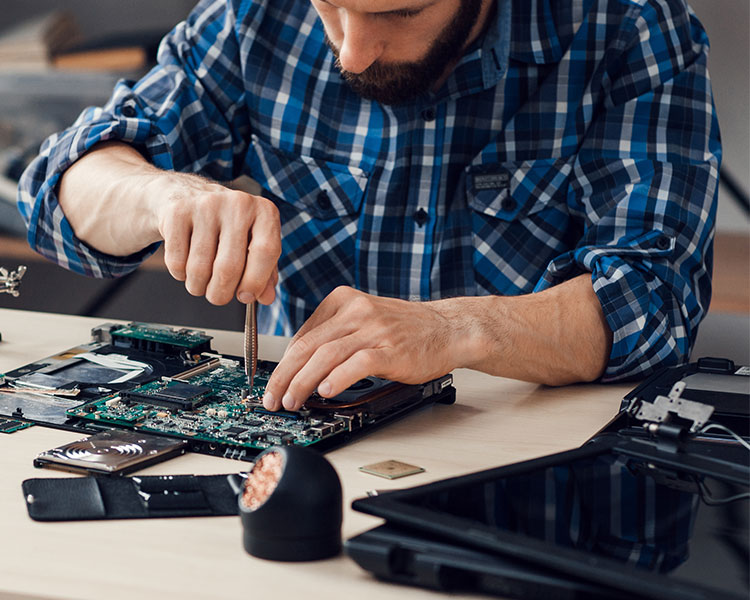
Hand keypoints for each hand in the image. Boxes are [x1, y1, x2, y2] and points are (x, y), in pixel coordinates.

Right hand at [151, 173, 280, 305]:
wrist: (186, 196)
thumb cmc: (227, 227)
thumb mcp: (252, 244)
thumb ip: (264, 273)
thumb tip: (266, 298)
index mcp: (264, 212)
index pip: (266, 251)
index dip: (255, 281)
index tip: (245, 296)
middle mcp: (238, 203)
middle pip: (229, 267)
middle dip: (221, 293)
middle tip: (217, 296)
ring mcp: (206, 205)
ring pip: (199, 269)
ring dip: (198, 286)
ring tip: (200, 282)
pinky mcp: (177, 212)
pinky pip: (177, 261)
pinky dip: (180, 274)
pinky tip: (185, 264)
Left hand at [262, 287, 471, 410]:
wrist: (449, 328)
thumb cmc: (406, 330)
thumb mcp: (364, 320)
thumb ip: (335, 336)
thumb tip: (301, 367)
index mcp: (344, 301)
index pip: (302, 335)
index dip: (284, 364)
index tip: (275, 383)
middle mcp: (356, 311)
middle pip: (308, 345)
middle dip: (284, 376)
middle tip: (273, 398)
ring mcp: (374, 329)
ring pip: (326, 355)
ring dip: (303, 382)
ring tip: (293, 401)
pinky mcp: (391, 349)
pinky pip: (357, 363)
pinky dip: (338, 378)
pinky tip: (326, 391)